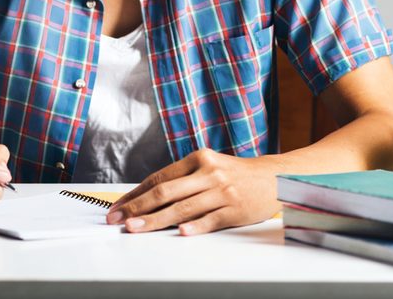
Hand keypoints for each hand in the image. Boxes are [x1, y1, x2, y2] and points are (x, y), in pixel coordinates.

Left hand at [105, 148, 280, 234]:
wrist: (274, 178)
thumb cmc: (234, 175)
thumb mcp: (208, 167)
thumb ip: (182, 180)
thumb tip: (146, 197)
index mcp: (197, 159)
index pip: (158, 178)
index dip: (135, 194)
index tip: (118, 207)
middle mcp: (208, 172)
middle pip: (165, 192)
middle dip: (138, 207)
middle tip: (118, 219)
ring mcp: (222, 191)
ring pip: (183, 208)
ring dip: (156, 220)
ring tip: (136, 228)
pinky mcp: (235, 209)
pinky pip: (211, 219)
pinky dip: (195, 226)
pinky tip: (180, 233)